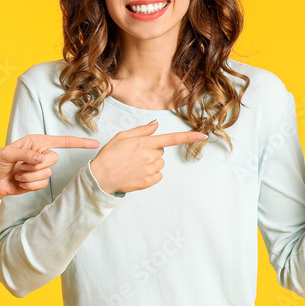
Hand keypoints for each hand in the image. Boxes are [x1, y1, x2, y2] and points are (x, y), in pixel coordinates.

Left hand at [0, 134, 99, 206]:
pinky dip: (29, 185)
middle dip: (36, 165)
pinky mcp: (36, 182)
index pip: (60, 141)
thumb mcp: (6, 154)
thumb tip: (41, 158)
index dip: (78, 142)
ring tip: (17, 175)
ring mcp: (38, 169)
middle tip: (20, 166)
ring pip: (47, 174)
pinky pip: (41, 184)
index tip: (94, 143)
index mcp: (35, 142)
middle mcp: (39, 154)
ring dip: (30, 176)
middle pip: (53, 159)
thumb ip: (25, 155)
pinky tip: (18, 183)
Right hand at [88, 120, 207, 194]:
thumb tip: (156, 124)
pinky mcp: (149, 181)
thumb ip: (142, 130)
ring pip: (160, 163)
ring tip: (134, 164)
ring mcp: (150, 170)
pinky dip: (151, 174)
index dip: (188, 137)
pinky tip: (137, 173)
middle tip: (135, 154)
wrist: (101, 177)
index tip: (203, 135)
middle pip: (161, 151)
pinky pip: (158, 175)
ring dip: (151, 163)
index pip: (171, 138)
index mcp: (144, 143)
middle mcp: (150, 156)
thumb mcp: (122, 137)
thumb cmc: (110, 155)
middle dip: (152, 151)